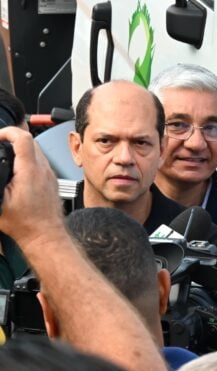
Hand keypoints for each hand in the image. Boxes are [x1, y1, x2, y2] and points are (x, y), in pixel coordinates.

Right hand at [0, 127, 62, 250]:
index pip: (23, 138)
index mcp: (30, 171)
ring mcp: (50, 176)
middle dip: (13, 139)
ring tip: (7, 156)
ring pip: (37, 152)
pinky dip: (29, 161)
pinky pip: (42, 163)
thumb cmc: (25, 224)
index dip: (7, 132)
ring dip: (21, 150)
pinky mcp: (52, 183)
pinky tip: (18, 171)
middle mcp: (44, 171)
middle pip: (31, 141)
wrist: (45, 236)